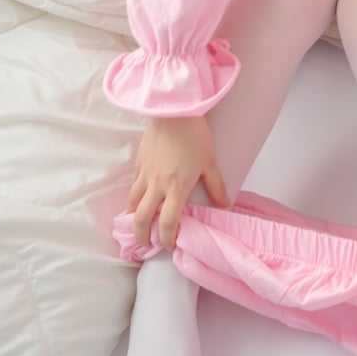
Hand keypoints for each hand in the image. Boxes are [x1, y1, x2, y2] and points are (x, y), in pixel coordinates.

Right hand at [127, 115, 228, 248]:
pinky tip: (139, 197)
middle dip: (142, 235)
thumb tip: (225, 205)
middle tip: (146, 243)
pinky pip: (133, 184)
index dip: (168, 238)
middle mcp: (156, 185)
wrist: (173, 110)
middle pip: (142, 219)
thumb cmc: (194, 135)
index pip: (168, 223)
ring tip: (137, 224)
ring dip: (133, 217)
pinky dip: (134, 196)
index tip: (170, 245)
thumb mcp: (210, 162)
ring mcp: (144, 173)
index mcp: (176, 188)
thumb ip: (216, 186)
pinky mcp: (139, 161)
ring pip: (132, 203)